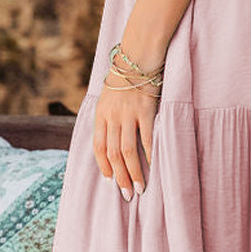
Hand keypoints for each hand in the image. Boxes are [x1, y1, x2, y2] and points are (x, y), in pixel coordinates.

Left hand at [93, 65, 159, 198]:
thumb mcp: (108, 97)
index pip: (98, 147)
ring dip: (134, 173)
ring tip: (141, 188)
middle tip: (127, 195)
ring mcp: (128, 114)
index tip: (111, 181)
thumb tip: (111, 139)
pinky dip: (148, 154)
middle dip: (119, 177)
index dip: (103, 166)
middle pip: (112, 154)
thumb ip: (108, 117)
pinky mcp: (145, 110)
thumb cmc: (125, 78)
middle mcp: (111, 116)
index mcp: (100, 114)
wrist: (137, 56)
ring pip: (127, 151)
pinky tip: (152, 166)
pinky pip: (146, 137)